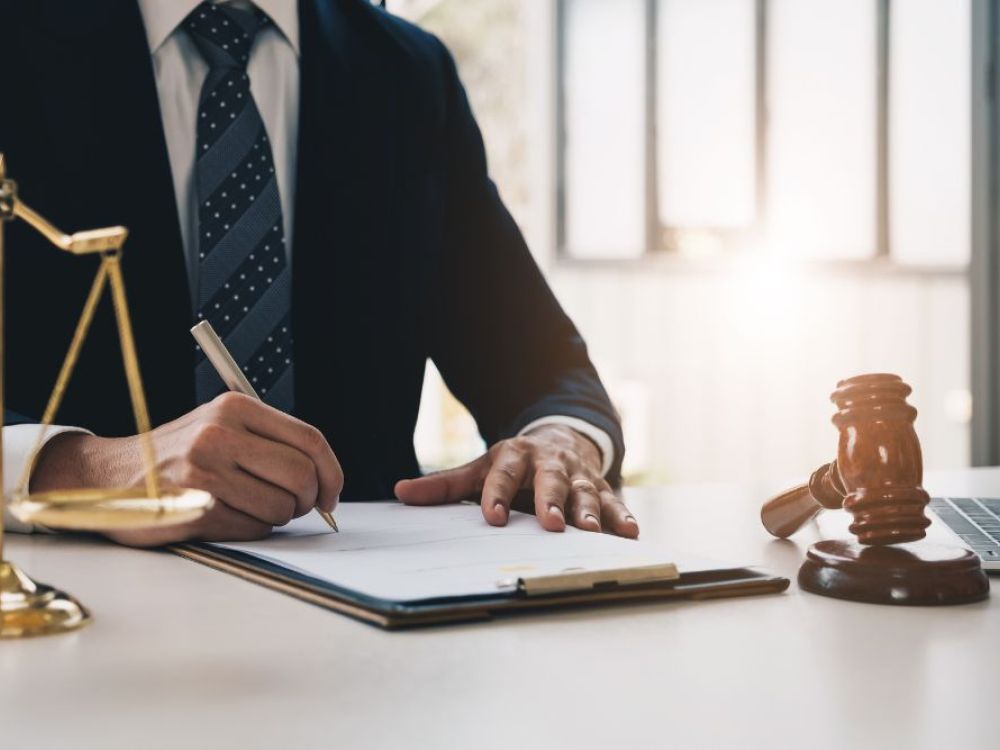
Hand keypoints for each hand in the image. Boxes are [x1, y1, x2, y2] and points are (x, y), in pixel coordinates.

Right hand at [30, 393, 342, 545]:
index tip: (331, 494)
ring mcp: (205, 471)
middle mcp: (220, 434)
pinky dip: (252, 528)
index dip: (332, 472)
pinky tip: (231, 517)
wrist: (106, 476)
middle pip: (301, 474)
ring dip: (278, 517)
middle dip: (308, 499)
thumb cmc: (176, 455)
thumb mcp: (219, 426)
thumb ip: (268, 441)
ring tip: (254, 508)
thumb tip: (323, 476)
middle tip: (297, 507)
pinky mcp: (194, 507)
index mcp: (235, 407)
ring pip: (280, 506)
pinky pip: (252, 527)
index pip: (309, 439)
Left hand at [395, 424, 637, 536]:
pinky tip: (629, 533)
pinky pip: (614, 503)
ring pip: (585, 492)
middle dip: (551, 501)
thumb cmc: (514, 463)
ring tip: (588, 531)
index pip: (503, 473)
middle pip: (550, 480)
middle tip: (551, 522)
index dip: (497, 494)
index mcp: (515, 456)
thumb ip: (444, 485)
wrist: (560, 438)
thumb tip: (400, 493)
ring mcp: (577, 475)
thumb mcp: (480, 468)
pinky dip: (621, 517)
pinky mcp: (601, 488)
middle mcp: (549, 463)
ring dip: (588, 511)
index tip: (493, 517)